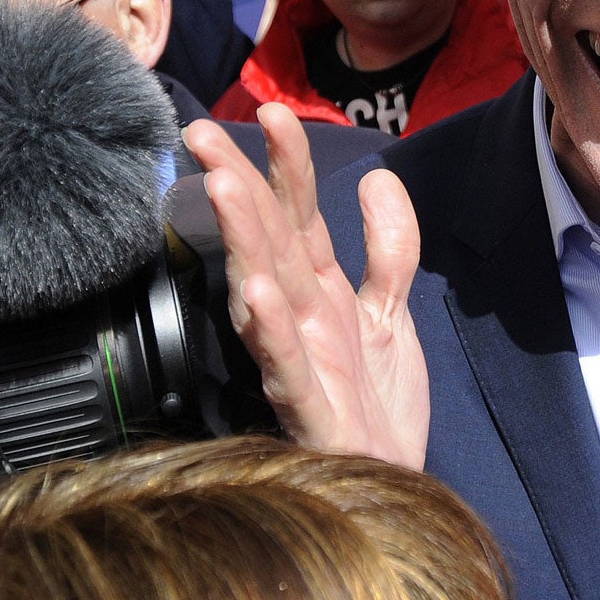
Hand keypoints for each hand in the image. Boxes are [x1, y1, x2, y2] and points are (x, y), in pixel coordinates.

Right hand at [182, 106, 428, 466]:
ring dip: (244, 239)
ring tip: (224, 188)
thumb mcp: (391, 313)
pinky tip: (255, 294)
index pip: (297, 214)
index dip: (287, 163)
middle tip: (204, 133)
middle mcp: (299, 317)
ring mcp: (298, 360)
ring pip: (263, 289)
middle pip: (267, 239)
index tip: (273, 112)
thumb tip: (377, 177)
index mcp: (318, 291)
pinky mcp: (308, 408)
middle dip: (239, 184)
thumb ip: (388, 248)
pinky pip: (283, 364)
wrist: (395, 487)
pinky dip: (269, 329)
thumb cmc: (376, 406)